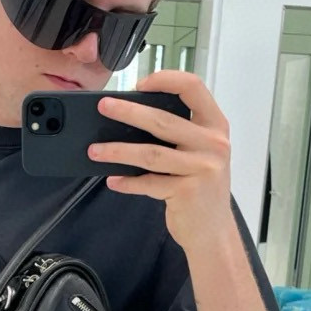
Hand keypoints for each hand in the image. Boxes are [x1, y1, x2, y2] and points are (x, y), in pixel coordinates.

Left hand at [88, 70, 233, 254]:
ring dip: (117, 151)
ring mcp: (202, 169)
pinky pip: (149, 183)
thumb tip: (131, 119)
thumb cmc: (201, 188)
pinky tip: (113, 179)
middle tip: (103, 107)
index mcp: (216, 126)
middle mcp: (213, 144)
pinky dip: (127, 181)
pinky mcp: (188, 192)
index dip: (165, 79)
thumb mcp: (200, 153)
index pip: (193, 88)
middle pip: (163, 120)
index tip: (140, 84)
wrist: (213, 230)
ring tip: (95, 150)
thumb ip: (180, 134)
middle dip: (127, 112)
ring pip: (150, 153)